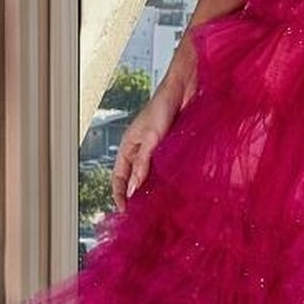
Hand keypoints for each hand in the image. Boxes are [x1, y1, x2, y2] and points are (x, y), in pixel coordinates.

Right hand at [110, 33, 199, 210]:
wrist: (184, 89)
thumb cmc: (163, 106)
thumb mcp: (151, 138)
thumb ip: (142, 163)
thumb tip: (132, 189)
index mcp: (128, 146)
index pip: (119, 177)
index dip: (119, 194)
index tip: (125, 211)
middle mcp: (140, 150)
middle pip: (133, 179)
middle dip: (136, 195)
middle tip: (144, 214)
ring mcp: (156, 150)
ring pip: (150, 176)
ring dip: (153, 189)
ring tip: (159, 206)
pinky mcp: (171, 149)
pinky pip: (165, 169)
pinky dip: (167, 180)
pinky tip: (174, 190)